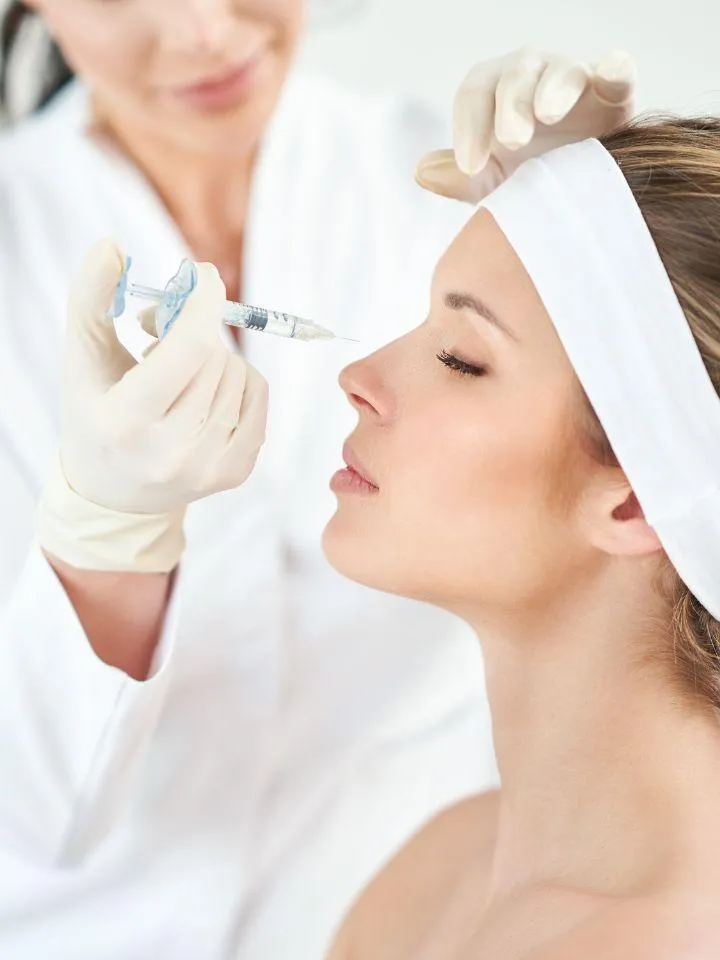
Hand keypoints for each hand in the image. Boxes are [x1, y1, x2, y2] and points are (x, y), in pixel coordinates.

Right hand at [37, 240, 267, 571]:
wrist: (114, 492)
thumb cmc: (97, 412)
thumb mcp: (82, 357)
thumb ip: (90, 298)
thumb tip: (112, 246)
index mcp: (129, 423)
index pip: (188, 350)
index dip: (202, 302)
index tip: (202, 275)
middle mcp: (172, 452)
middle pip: (214, 356)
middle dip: (194, 330)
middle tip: (161, 334)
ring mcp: (209, 467)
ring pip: (239, 371)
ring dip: (214, 355)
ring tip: (178, 373)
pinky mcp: (236, 472)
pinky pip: (259, 393)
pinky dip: (238, 378)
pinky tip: (206, 391)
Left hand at [416, 48, 635, 202]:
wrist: (582, 184)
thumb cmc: (529, 175)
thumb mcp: (493, 182)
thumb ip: (460, 179)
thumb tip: (423, 171)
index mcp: (494, 92)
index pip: (474, 94)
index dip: (469, 127)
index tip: (471, 167)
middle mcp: (531, 76)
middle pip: (514, 77)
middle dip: (510, 106)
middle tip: (510, 141)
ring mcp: (574, 78)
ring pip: (562, 70)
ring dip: (553, 89)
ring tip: (546, 115)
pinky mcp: (615, 89)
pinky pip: (617, 69)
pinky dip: (615, 68)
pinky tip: (610, 75)